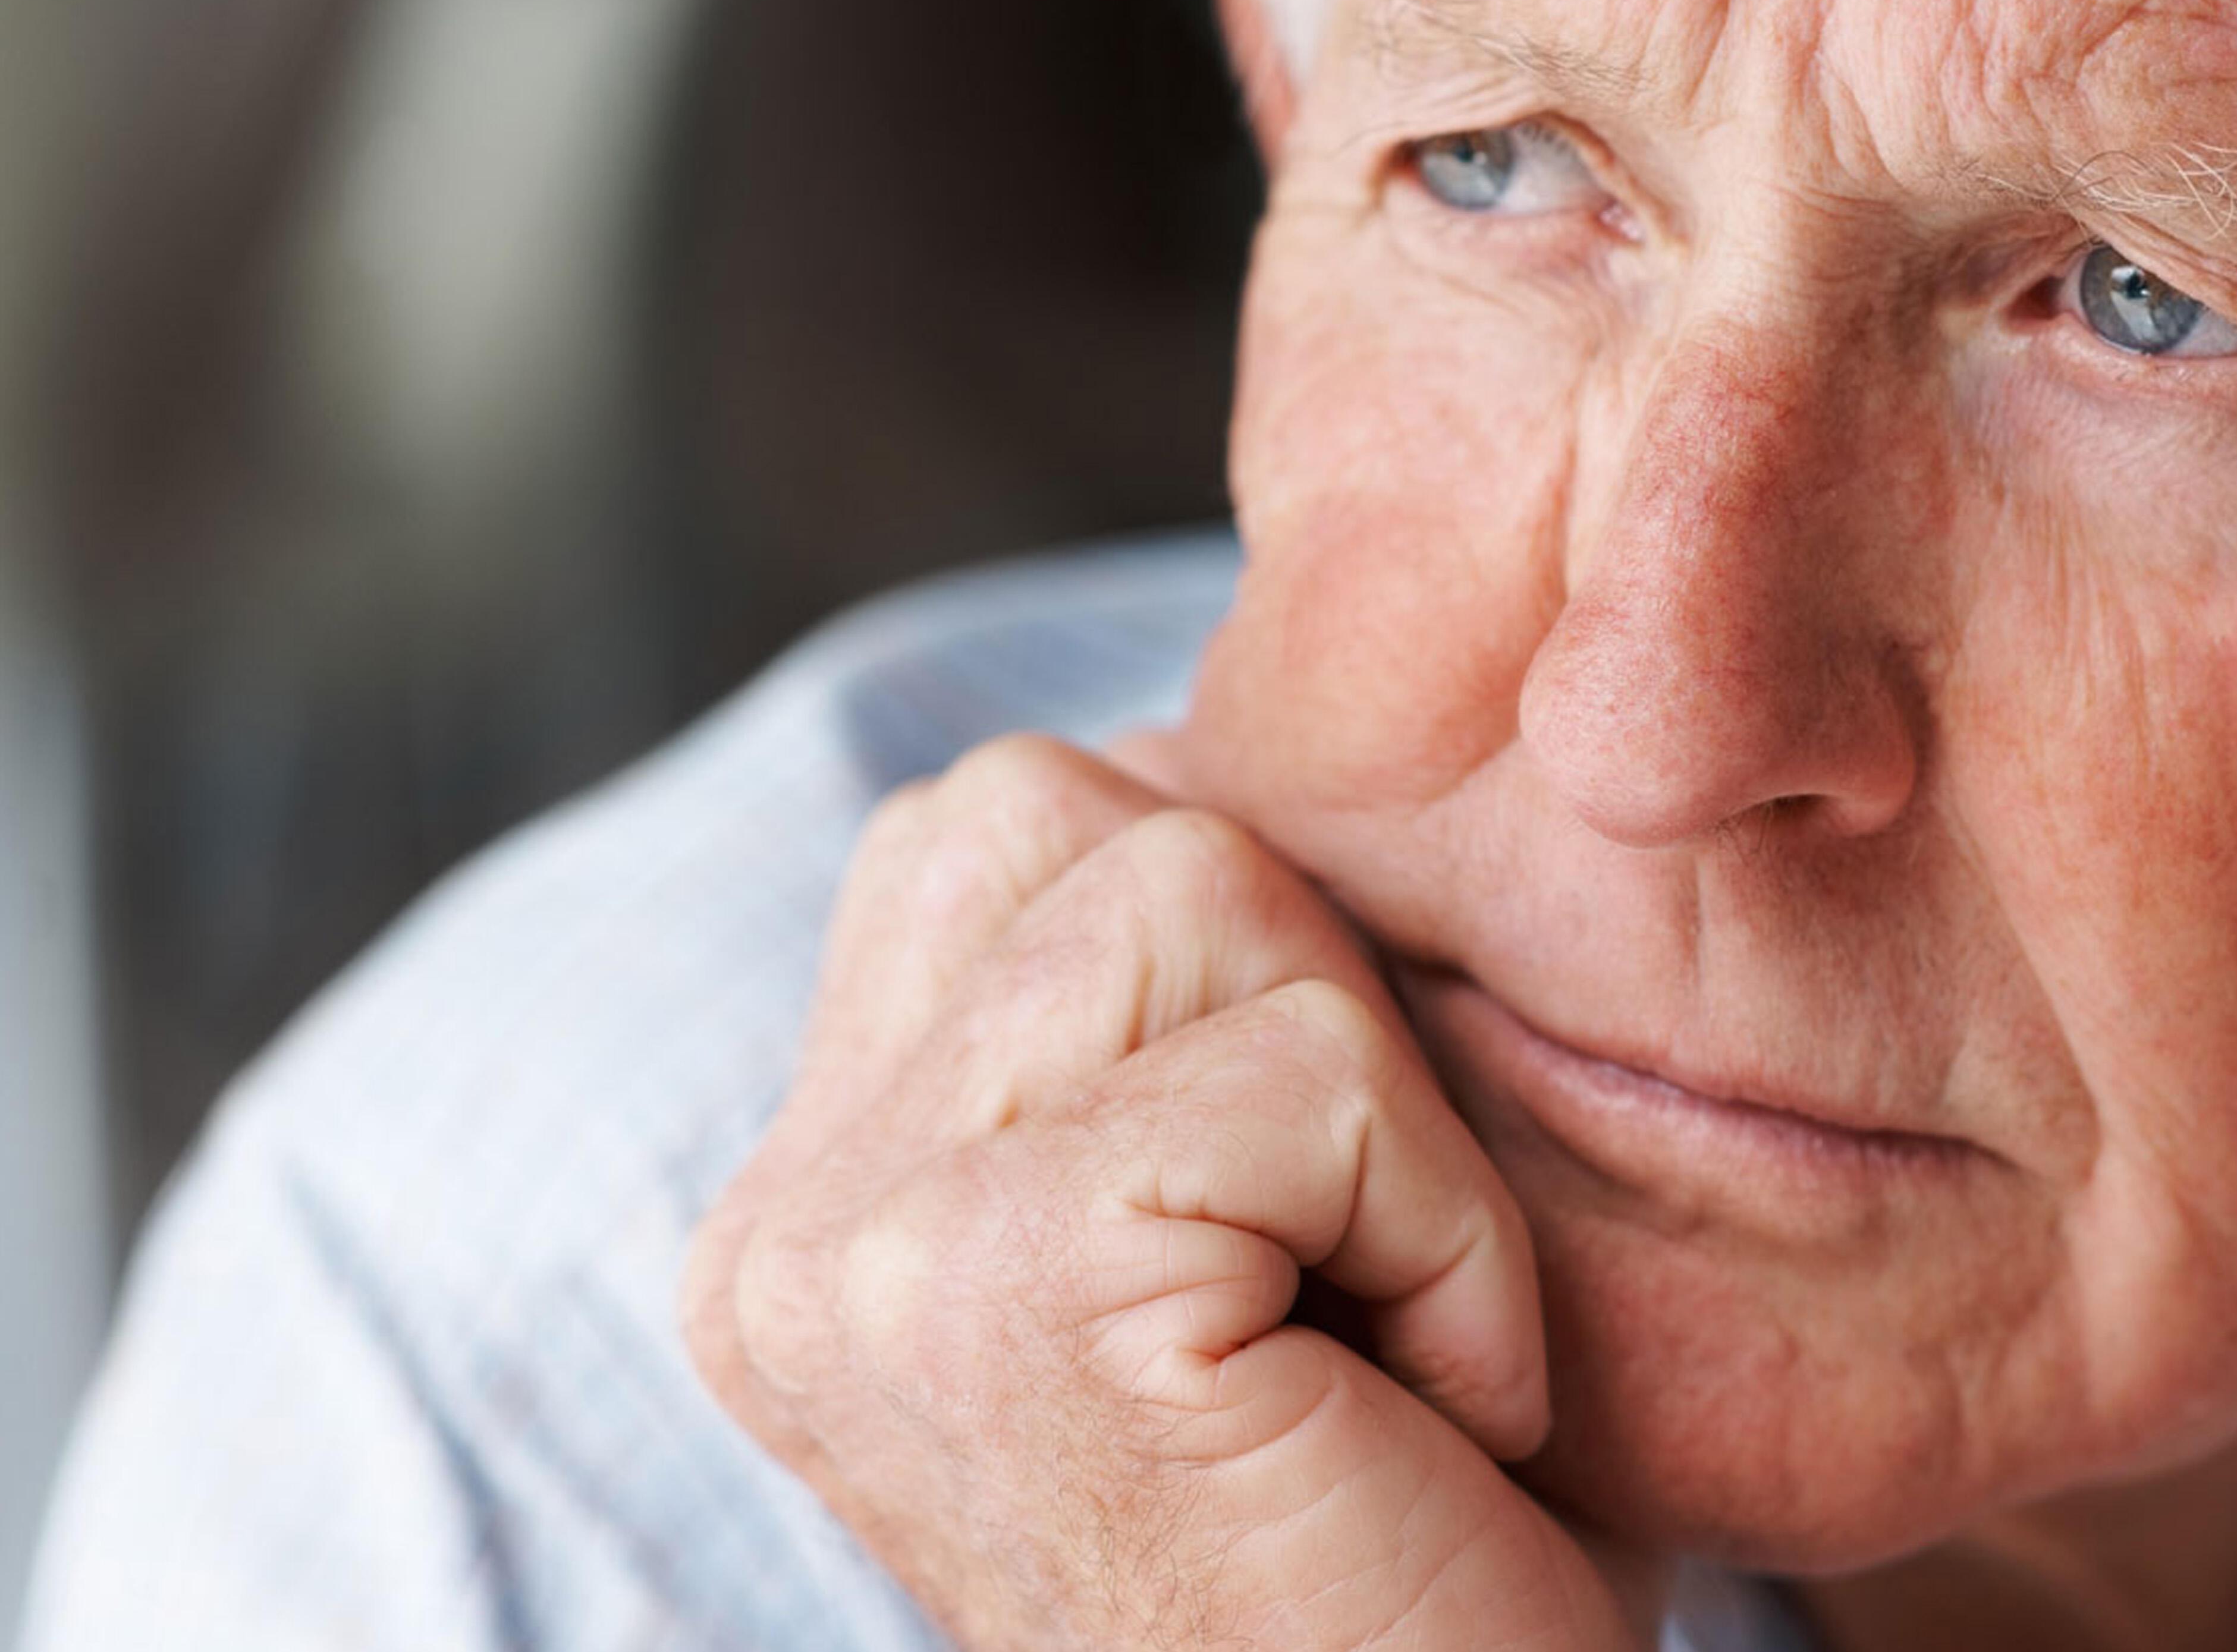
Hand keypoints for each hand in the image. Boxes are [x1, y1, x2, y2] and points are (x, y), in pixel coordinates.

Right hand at [681, 735, 1653, 1650]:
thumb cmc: (1396, 1525)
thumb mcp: (1247, 1211)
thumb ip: (1165, 996)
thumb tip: (1210, 715)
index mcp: (819, 1188)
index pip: (1032, 824)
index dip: (1260, 983)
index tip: (1302, 1249)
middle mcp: (785, 1219)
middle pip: (1107, 810)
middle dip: (1310, 1018)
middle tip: (1345, 1289)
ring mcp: (855, 1249)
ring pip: (1211, 888)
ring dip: (1393, 1134)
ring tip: (1377, 1355)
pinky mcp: (991, 1283)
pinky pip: (1311, 1077)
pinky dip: (1446, 1240)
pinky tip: (1415, 1419)